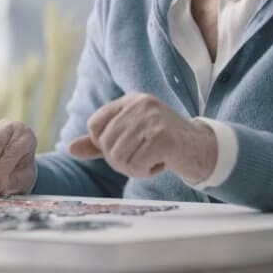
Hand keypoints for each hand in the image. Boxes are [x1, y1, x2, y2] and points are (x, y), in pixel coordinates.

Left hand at [68, 93, 215, 182]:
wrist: (202, 149)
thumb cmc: (163, 143)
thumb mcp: (130, 136)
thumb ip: (100, 142)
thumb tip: (70, 149)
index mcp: (130, 100)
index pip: (94, 125)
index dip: (103, 145)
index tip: (124, 148)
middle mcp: (140, 104)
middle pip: (105, 144)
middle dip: (120, 160)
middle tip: (141, 158)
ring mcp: (152, 119)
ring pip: (118, 157)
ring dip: (133, 168)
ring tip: (151, 160)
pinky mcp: (163, 137)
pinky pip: (136, 165)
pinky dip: (146, 172)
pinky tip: (161, 164)